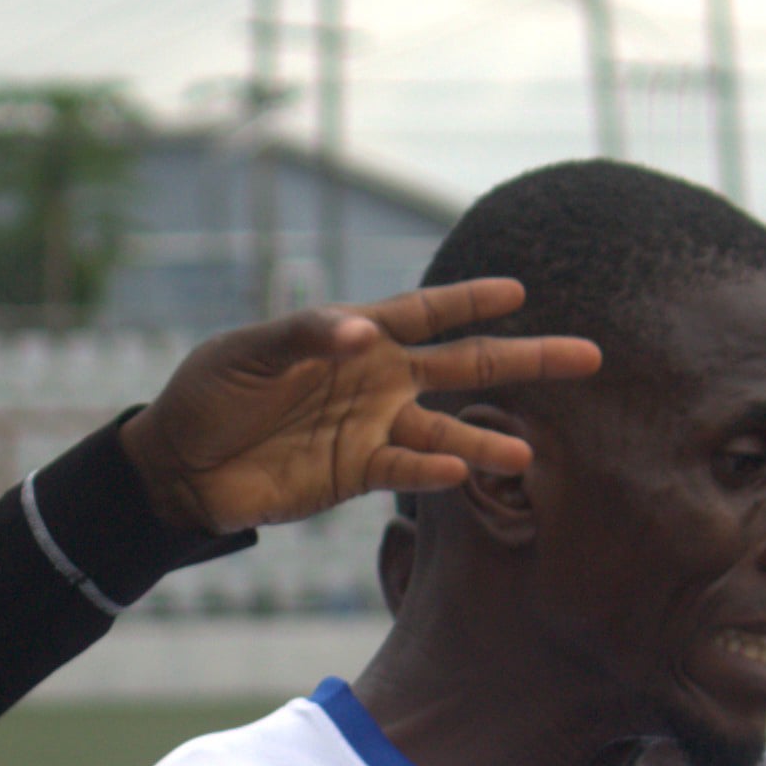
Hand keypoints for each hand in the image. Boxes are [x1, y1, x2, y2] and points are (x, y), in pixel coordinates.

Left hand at [121, 280, 601, 532]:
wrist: (180, 466)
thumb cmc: (211, 392)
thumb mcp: (251, 350)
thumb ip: (309, 334)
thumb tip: (365, 334)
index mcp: (356, 337)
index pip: (426, 312)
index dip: (471, 299)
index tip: (520, 290)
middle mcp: (377, 381)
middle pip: (463, 367)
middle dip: (523, 362)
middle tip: (585, 357)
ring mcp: (371, 430)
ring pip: (444, 433)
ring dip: (482, 444)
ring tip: (525, 456)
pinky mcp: (355, 474)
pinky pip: (404, 473)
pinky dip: (430, 475)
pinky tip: (460, 476)